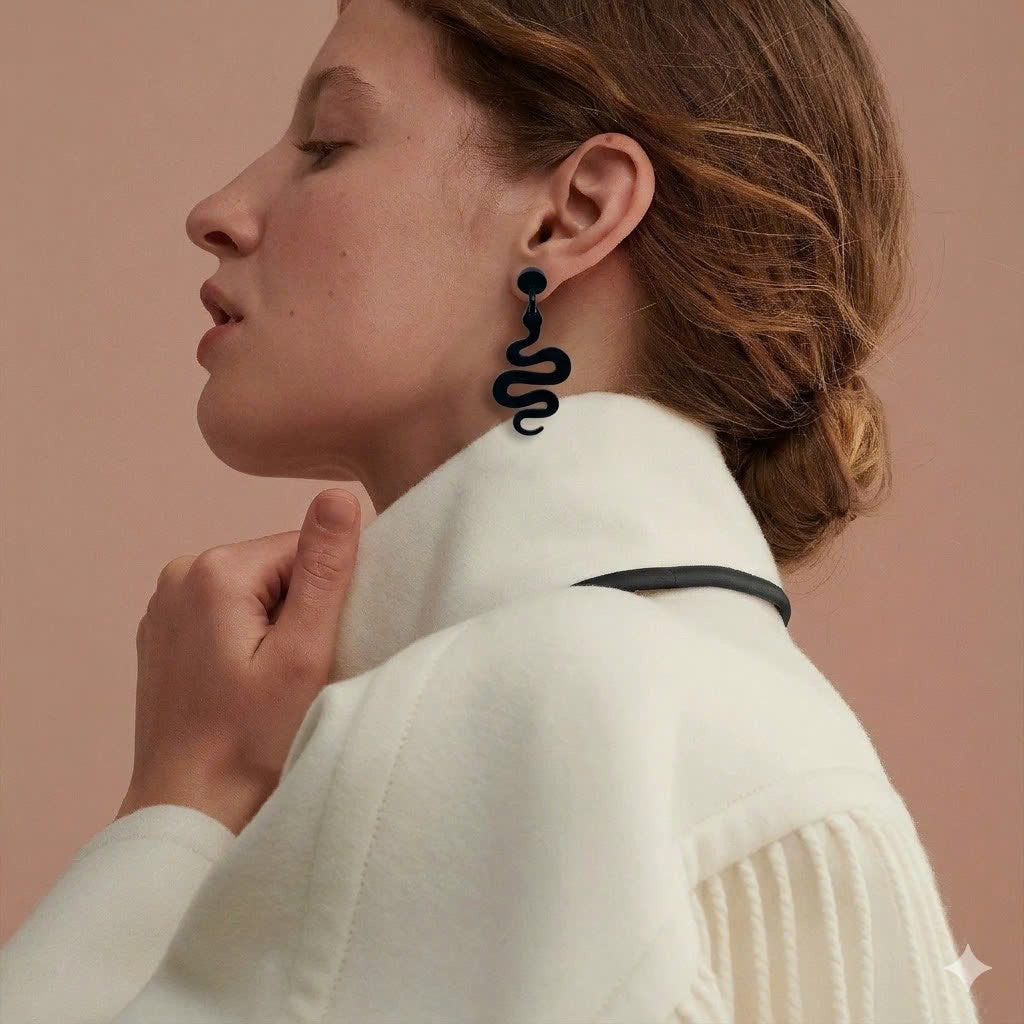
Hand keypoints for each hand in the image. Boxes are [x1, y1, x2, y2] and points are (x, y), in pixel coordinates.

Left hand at [117, 488, 360, 834]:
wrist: (189, 813)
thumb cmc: (251, 743)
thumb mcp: (304, 652)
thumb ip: (324, 569)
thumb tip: (338, 494)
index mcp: (214, 570)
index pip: (305, 548)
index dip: (330, 596)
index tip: (322, 647)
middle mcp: (179, 575)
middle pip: (277, 567)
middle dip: (301, 611)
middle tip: (298, 673)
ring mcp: (164, 606)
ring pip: (254, 591)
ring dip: (276, 628)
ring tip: (269, 686)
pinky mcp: (163, 635)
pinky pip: (226, 615)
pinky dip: (247, 642)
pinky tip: (245, 688)